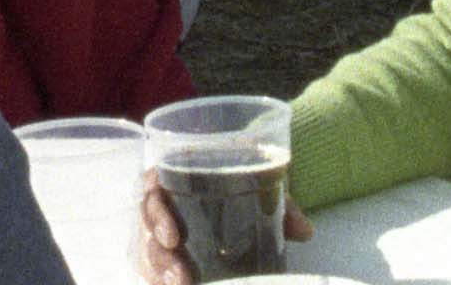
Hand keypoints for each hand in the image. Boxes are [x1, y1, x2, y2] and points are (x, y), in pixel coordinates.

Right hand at [133, 174, 310, 283]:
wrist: (229, 195)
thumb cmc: (234, 183)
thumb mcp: (256, 187)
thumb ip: (279, 204)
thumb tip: (305, 231)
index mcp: (171, 177)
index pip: (150, 191)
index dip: (157, 215)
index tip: (174, 239)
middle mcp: (157, 207)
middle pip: (145, 232)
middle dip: (159, 257)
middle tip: (181, 277)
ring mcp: (155, 236)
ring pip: (147, 257)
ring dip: (161, 275)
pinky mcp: (160, 259)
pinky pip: (153, 272)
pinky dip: (161, 279)